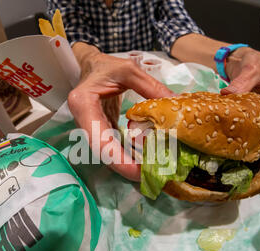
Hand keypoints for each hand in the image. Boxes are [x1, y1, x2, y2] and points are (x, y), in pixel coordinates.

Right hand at [68, 50, 174, 180]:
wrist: (89, 65)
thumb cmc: (106, 65)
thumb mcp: (129, 70)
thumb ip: (151, 88)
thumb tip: (176, 104)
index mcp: (84, 104)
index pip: (99, 139)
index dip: (118, 159)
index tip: (138, 171)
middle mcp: (83, 120)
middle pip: (102, 153)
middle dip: (125, 167)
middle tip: (151, 176)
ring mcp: (89, 128)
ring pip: (106, 154)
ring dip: (127, 165)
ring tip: (152, 172)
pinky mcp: (99, 131)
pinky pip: (112, 148)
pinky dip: (127, 156)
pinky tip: (145, 161)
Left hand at [220, 47, 259, 144]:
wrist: (241, 59)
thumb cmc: (252, 62)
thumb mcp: (250, 70)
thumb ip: (242, 83)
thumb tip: (228, 95)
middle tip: (250, 154)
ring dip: (255, 140)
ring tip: (243, 151)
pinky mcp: (255, 113)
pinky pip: (253, 126)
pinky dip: (246, 133)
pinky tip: (236, 140)